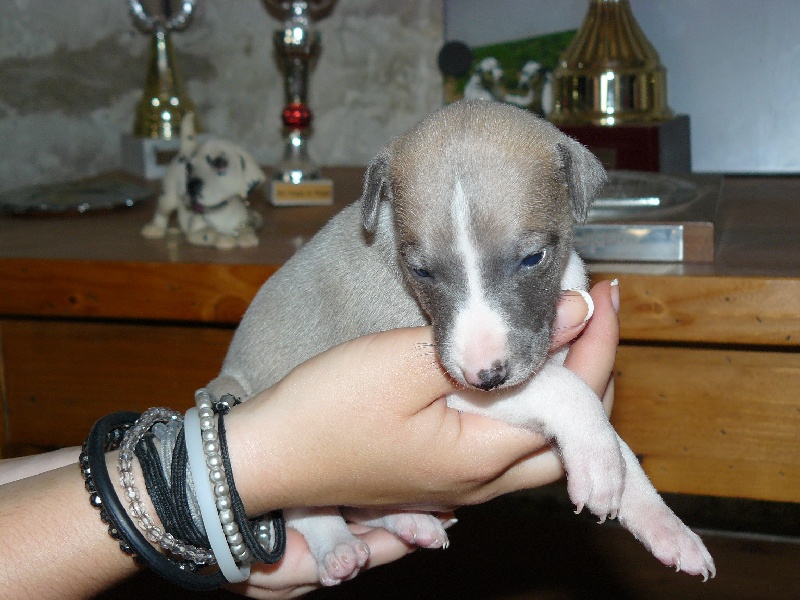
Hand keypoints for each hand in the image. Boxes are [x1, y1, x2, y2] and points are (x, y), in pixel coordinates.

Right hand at [224, 281, 618, 597]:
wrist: (267, 460)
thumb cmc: (324, 411)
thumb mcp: (401, 364)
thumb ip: (485, 342)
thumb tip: (566, 316)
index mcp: (481, 456)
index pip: (576, 410)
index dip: (596, 347)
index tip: (600, 295)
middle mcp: (483, 480)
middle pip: (576, 437)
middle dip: (596, 370)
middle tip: (593, 311)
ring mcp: (463, 482)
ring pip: (546, 443)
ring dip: (568, 389)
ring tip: (567, 331)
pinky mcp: (443, 471)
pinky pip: (511, 442)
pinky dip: (532, 403)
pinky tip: (518, 367)